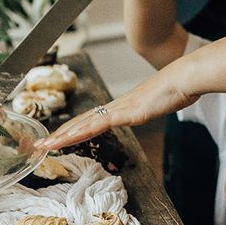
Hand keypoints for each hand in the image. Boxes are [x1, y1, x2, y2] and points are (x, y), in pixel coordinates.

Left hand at [35, 64, 198, 149]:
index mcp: (123, 106)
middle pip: (82, 122)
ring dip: (63, 136)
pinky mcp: (128, 113)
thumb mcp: (161, 103)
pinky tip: (70, 139)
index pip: (92, 120)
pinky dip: (83, 132)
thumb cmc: (177, 89)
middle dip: (60, 134)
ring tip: (46, 146)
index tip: (58, 138)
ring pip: (85, 123)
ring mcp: (121, 109)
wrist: (185, 78)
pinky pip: (101, 124)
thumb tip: (153, 107)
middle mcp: (117, 106)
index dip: (73, 129)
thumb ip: (152, 106)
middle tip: (40, 144)